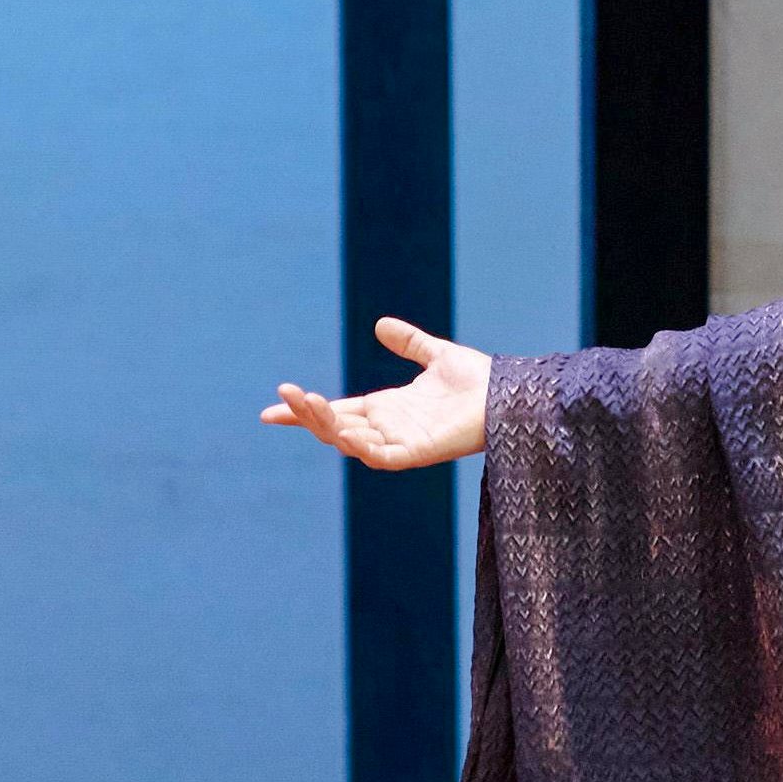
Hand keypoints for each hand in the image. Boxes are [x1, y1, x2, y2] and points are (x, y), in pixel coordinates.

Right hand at [263, 316, 489, 469]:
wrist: (511, 395)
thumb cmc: (480, 381)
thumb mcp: (436, 354)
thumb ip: (410, 342)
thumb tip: (380, 324)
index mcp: (386, 409)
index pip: (335, 411)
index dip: (304, 411)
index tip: (271, 409)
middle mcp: (388, 428)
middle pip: (334, 427)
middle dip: (306, 414)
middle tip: (284, 396)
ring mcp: (401, 443)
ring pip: (350, 443)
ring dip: (325, 426)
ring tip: (305, 403)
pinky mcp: (419, 454)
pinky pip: (381, 457)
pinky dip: (361, 447)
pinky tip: (344, 431)